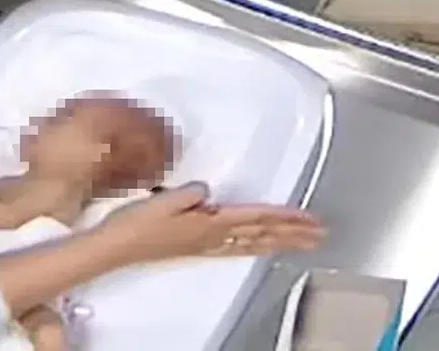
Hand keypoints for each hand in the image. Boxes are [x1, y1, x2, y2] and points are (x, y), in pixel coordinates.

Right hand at [95, 183, 324, 264]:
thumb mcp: (165, 200)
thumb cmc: (138, 223)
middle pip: (262, 234)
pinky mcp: (198, 247)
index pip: (257, 217)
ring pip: (253, 243)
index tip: (311, 218)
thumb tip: (208, 191)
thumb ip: (191, 193)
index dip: (286, 217)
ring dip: (280, 242)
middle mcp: (214, 236)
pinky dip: (256, 246)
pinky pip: (238, 247)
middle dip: (293, 233)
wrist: (118, 246)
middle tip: (320, 234)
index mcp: (211, 223)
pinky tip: (259, 247)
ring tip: (302, 242)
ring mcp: (207, 244)